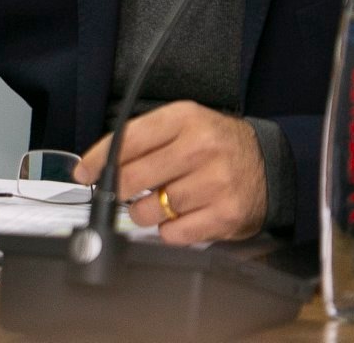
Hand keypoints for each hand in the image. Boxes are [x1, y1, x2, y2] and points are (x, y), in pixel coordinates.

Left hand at [72, 101, 266, 244]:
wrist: (269, 164)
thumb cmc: (217, 145)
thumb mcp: (184, 125)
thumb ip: (145, 139)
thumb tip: (99, 164)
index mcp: (185, 119)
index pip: (128, 138)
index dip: (99, 158)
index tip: (84, 172)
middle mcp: (201, 148)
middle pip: (133, 177)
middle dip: (120, 190)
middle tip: (123, 192)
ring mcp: (215, 182)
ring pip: (150, 209)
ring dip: (145, 212)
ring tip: (160, 202)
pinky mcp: (225, 214)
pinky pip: (173, 234)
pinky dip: (168, 230)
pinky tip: (179, 217)